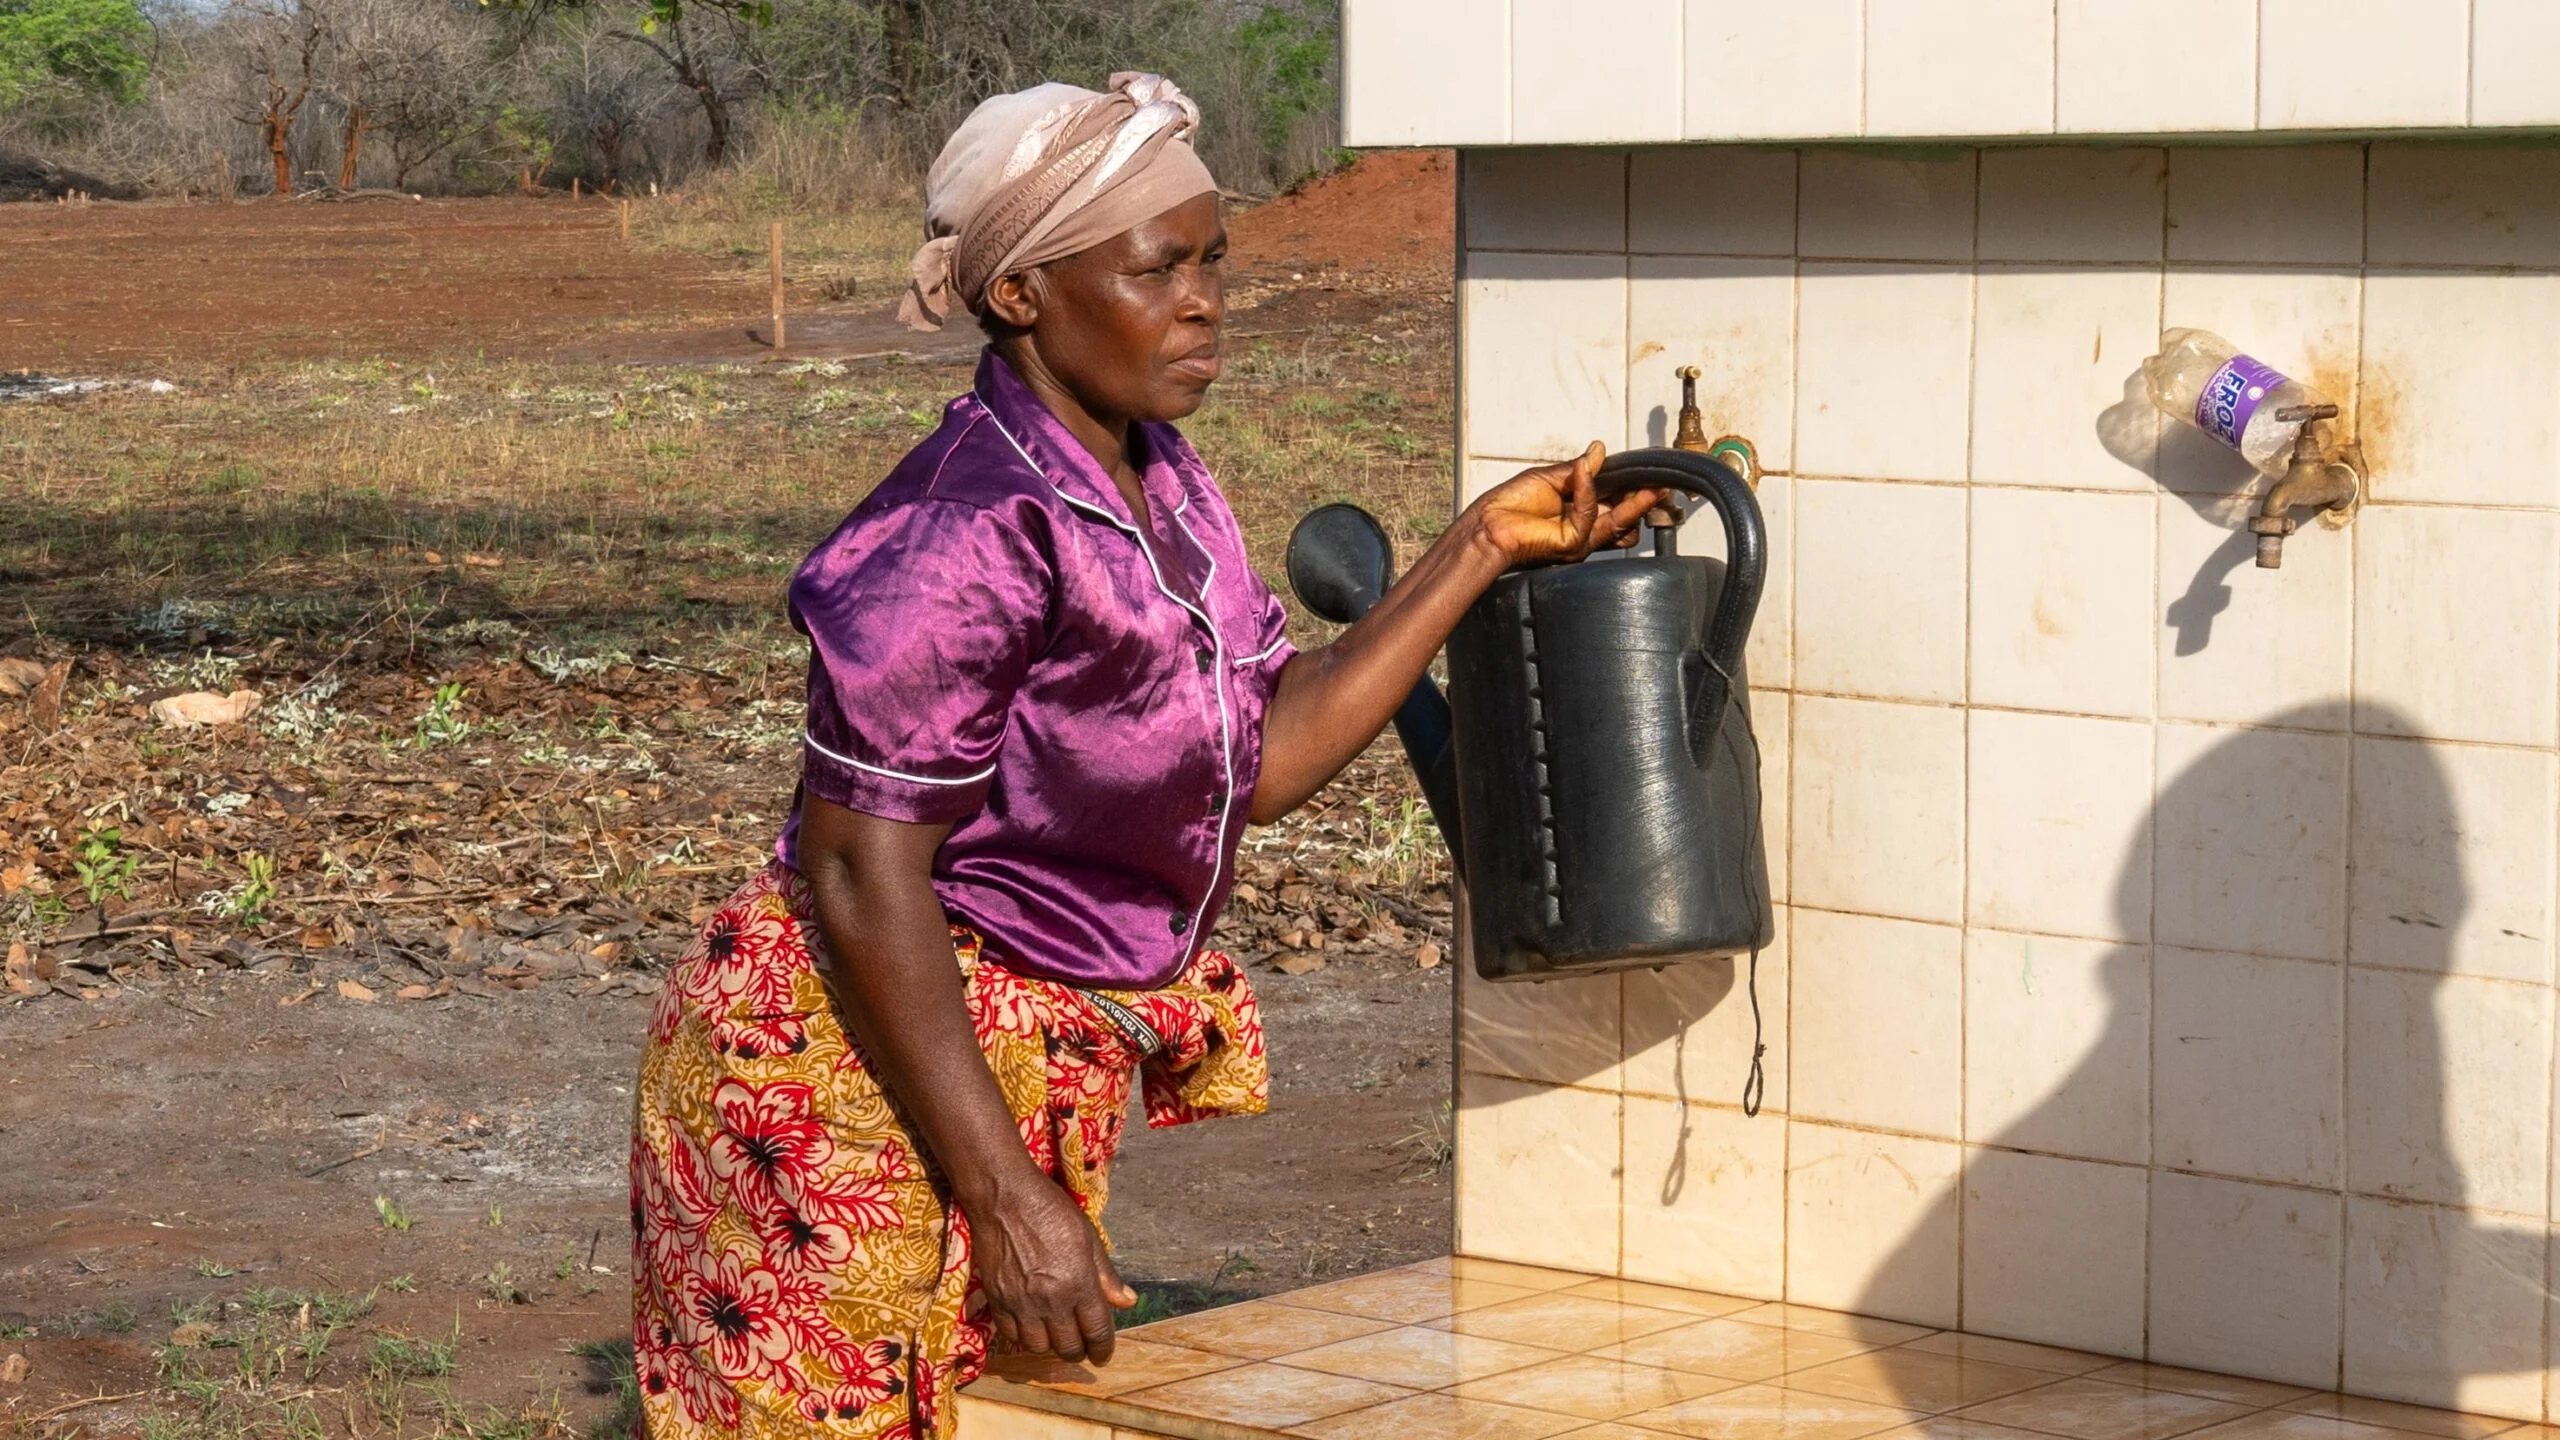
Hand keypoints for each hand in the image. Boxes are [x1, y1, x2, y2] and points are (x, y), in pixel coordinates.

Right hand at [972, 1175, 1135, 1363]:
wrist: (1004, 1198)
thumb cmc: (1051, 1211)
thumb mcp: (1088, 1238)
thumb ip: (1107, 1275)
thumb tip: (1128, 1302)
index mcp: (1080, 1284)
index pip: (1097, 1332)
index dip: (1103, 1349)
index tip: (1103, 1355)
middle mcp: (1051, 1300)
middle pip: (1068, 1347)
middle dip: (1079, 1350)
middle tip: (1081, 1345)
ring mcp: (1021, 1303)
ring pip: (1039, 1348)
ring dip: (1050, 1345)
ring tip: (1055, 1334)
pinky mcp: (997, 1301)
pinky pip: (1011, 1336)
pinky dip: (1023, 1336)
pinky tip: (1031, 1324)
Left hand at [1470, 441, 1664, 568]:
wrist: (1490, 522)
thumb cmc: (1512, 503)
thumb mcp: (1551, 477)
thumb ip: (1579, 469)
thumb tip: (1600, 450)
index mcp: (1582, 511)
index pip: (1618, 503)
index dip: (1634, 490)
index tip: (1649, 474)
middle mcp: (1586, 528)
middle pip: (1626, 518)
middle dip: (1644, 500)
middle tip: (1659, 485)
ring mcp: (1581, 538)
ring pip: (1620, 522)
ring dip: (1635, 502)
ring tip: (1648, 486)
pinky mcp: (1572, 543)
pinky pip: (1589, 514)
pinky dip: (1587, 490)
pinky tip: (1582, 473)